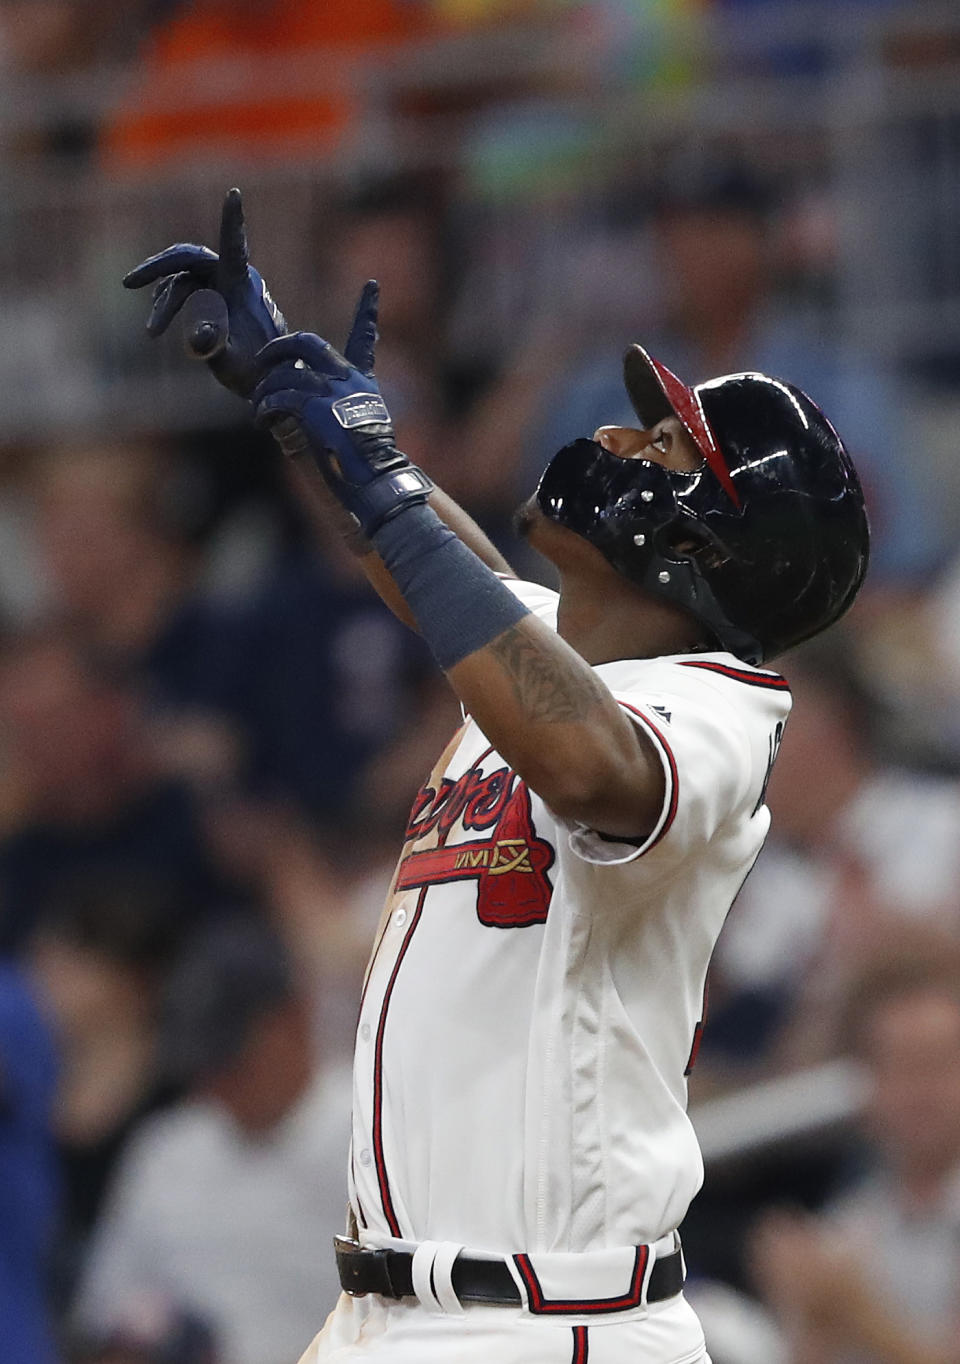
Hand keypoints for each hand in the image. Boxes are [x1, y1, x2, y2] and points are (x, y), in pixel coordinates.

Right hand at [123, 187, 285, 396]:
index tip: (234, 193)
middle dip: (158, 268)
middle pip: (190, 258)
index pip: (234, 246)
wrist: (264, 382)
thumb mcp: (233, 364)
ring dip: (164, 302)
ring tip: (152, 332)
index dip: (232, 220)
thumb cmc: (255, 373)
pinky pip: (185, 291)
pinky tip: (157, 325)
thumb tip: (198, 336)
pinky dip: (169, 305)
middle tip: (129, 282)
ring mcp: (221, 287)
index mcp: (242, 284)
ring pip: (183, 280)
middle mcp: (232, 278)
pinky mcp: (214, 298)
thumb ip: (216, 348)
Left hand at [252, 283, 431, 535]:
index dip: (368, 311)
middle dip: (278, 350)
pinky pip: (279, 397)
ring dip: (265, 390)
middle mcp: (347, 379)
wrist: (374, 478)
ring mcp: (331, 391)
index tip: (371, 286)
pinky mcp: (315, 407)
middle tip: (264, 362)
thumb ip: (339, 409)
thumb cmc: (366, 463)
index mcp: (361, 381)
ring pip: (284, 374)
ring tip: (259, 407)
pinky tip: (262, 418)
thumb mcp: (361, 427)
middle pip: (306, 344)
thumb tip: (311, 408)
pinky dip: (266, 407)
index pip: (365, 339)